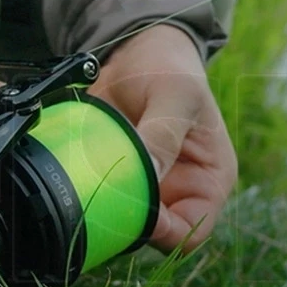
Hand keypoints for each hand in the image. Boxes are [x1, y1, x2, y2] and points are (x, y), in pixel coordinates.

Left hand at [91, 25, 236, 252]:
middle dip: (128, 222)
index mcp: (209, 179)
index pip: (193, 230)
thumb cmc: (170, 67)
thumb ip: (163, 134)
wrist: (134, 51)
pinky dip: (86, 194)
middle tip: (102, 197)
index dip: (166, 232)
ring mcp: (146, 188)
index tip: (136, 211)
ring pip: (123, 221)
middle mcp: (179, 191)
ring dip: (104, 208)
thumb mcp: (175, 93)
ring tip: (88, 181)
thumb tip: (148, 174)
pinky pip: (99, 201)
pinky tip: (76, 174)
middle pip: (154, 235)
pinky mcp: (116, 179)